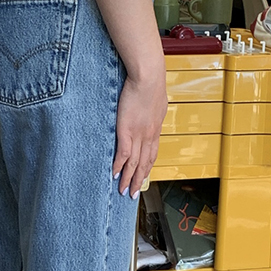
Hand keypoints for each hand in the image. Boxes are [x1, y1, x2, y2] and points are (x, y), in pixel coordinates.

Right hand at [113, 73, 166, 198]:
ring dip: (129, 179)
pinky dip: (119, 166)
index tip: (143, 178)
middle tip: (133, 194)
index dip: (147, 168)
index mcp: (155, 129)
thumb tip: (152, 112)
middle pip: (144, 164)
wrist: (148, 76)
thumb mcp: (155, 100)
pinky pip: (124, 154)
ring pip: (134, 163)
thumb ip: (152, 111)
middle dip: (139, 180)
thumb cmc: (151, 82)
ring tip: (123, 191)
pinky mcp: (127, 131)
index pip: (151, 154)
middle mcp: (149, 135)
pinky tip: (115, 174)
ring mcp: (139, 135)